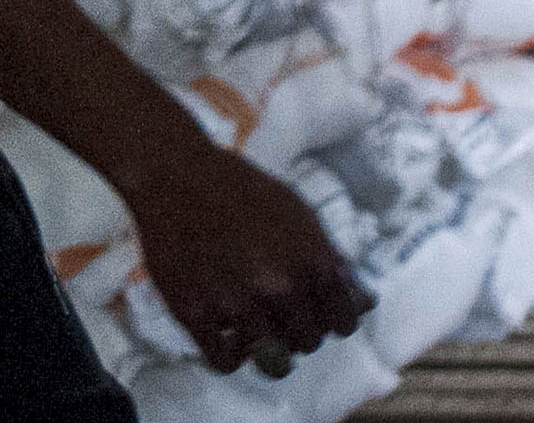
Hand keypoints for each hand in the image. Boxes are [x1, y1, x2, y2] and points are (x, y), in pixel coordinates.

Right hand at [124, 143, 372, 377]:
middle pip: (307, 343)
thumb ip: (331, 259)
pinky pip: (225, 362)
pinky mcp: (193, 312)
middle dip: (295, 329)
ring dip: (266, 346)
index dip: (329, 318)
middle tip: (274, 310)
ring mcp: (235, 303)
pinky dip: (229, 354)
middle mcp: (279, 289)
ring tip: (252, 325)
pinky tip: (225, 335)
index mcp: (313, 264)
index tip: (312, 310)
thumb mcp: (299, 213)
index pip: (343, 324)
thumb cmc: (239, 188)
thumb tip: (362, 304)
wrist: (171, 172)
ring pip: (273, 362)